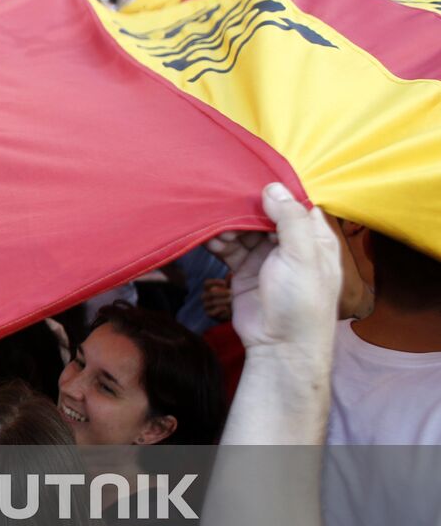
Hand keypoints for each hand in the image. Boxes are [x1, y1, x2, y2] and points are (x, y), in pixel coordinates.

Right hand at [202, 277, 232, 321]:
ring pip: (212, 302)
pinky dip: (220, 310)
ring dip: (223, 301)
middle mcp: (205, 297)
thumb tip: (231, 272)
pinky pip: (213, 312)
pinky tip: (227, 309)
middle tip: (231, 293)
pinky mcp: (209, 314)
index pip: (207, 283)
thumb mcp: (229, 289)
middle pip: (210, 293)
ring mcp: (206, 306)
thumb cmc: (228, 298)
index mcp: (208, 289)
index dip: (214, 282)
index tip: (224, 283)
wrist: (230, 312)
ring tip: (232, 301)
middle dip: (222, 293)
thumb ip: (229, 282)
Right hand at [207, 183, 341, 354]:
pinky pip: (229, 248)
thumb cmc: (301, 303)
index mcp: (315, 239)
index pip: (296, 205)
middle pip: (265, 215)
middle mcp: (291, 246)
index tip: (253, 178)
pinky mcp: (244, 271)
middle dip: (246, 207)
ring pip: (244, 230)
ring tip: (214, 222)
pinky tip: (209, 237)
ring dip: (229, 225)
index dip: (277, 192)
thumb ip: (290, 220)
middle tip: (225, 198)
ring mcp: (266, 259)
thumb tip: (273, 187)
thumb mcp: (302, 256)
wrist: (279, 347)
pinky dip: (218, 241)